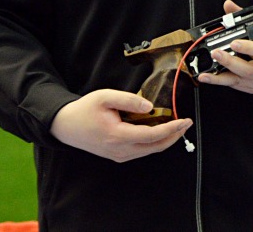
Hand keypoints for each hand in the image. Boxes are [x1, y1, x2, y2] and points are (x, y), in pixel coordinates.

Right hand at [49, 89, 191, 162]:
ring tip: (178, 126)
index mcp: (118, 136)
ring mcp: (118, 155)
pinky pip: (141, 150)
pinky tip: (161, 131)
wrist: (65, 126)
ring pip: (149, 150)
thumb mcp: (105, 97)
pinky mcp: (117, 155)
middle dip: (174, 136)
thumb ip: (129, 100)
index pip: (152, 135)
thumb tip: (150, 106)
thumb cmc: (84, 110)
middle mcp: (120, 150)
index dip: (172, 129)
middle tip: (187, 123)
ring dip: (166, 140)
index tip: (186, 120)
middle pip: (155, 147)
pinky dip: (155, 142)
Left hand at [195, 0, 252, 94]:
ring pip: (239, 80)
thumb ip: (246, 19)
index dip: (250, 48)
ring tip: (207, 72)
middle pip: (250, 69)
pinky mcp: (251, 89)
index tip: (235, 42)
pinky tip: (208, 78)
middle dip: (230, 62)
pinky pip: (234, 86)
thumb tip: (228, 6)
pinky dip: (219, 81)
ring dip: (220, 76)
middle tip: (216, 53)